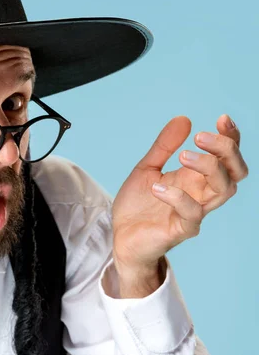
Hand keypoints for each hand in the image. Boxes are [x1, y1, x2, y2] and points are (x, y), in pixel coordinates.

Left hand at [111, 115, 247, 296]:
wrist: (120, 236)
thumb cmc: (138, 205)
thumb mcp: (146, 168)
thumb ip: (164, 147)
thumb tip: (184, 119)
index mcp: (196, 178)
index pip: (227, 157)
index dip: (231, 138)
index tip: (221, 118)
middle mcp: (201, 194)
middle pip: (235, 172)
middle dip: (225, 150)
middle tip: (200, 136)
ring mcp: (194, 212)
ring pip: (223, 190)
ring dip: (208, 167)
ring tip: (183, 155)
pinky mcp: (181, 230)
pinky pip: (193, 214)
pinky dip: (178, 197)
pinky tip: (157, 188)